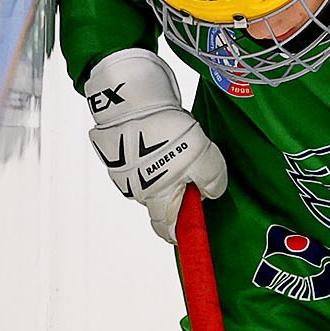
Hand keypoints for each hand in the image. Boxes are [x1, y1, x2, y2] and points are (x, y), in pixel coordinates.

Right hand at [84, 47, 225, 243]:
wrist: (133, 98)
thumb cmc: (167, 133)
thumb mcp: (206, 161)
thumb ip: (212, 184)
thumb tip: (210, 193)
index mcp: (157, 198)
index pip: (166, 229)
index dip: (179, 232)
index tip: (189, 229)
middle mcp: (135, 189)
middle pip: (160, 201)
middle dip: (177, 192)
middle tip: (193, 171)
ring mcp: (122, 170)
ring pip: (150, 179)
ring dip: (165, 169)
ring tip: (177, 145)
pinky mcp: (117, 149)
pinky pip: (139, 159)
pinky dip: (151, 153)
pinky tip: (161, 135)